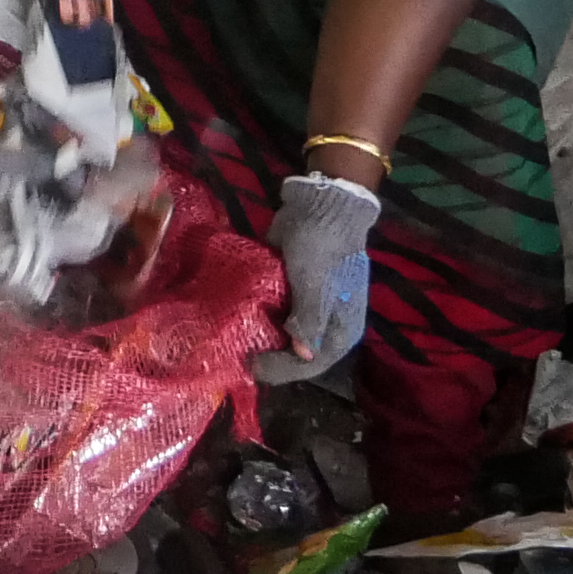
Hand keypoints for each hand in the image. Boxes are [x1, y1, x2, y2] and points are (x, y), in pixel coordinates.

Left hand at [257, 173, 383, 383]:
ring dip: (260, 340)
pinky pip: (274, 315)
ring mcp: (307, 309)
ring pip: (282, 337)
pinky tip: (236, 320)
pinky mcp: (291, 293)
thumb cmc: (323, 246)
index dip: (282, 369)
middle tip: (237, 357)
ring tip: (232, 342)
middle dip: (269, 358)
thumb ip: (309, 319)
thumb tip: (304, 355)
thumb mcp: (316, 283)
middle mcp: (325, 326)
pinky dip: (258, 319)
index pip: (311, 364)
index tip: (254, 366)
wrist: (319, 204)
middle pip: (295, 355)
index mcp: (340, 330)